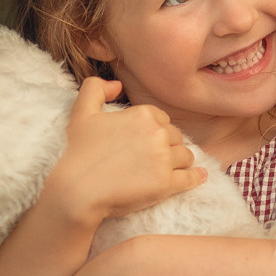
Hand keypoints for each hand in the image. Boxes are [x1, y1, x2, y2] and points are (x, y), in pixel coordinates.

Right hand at [44, 78, 205, 224]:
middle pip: (175, 137)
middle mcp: (158, 134)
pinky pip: (190, 178)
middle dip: (168, 145)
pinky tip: (198, 176)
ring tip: (170, 168)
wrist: (77, 190)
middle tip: (153, 157)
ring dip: (180, 161)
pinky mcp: (167, 184)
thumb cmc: (77, 152)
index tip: (144, 141)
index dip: (155, 130)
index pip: (162, 119)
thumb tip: (117, 85)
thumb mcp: (81, 112)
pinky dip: (195, 177)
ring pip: (185, 156)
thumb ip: (95, 88)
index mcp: (142, 115)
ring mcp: (164, 160)